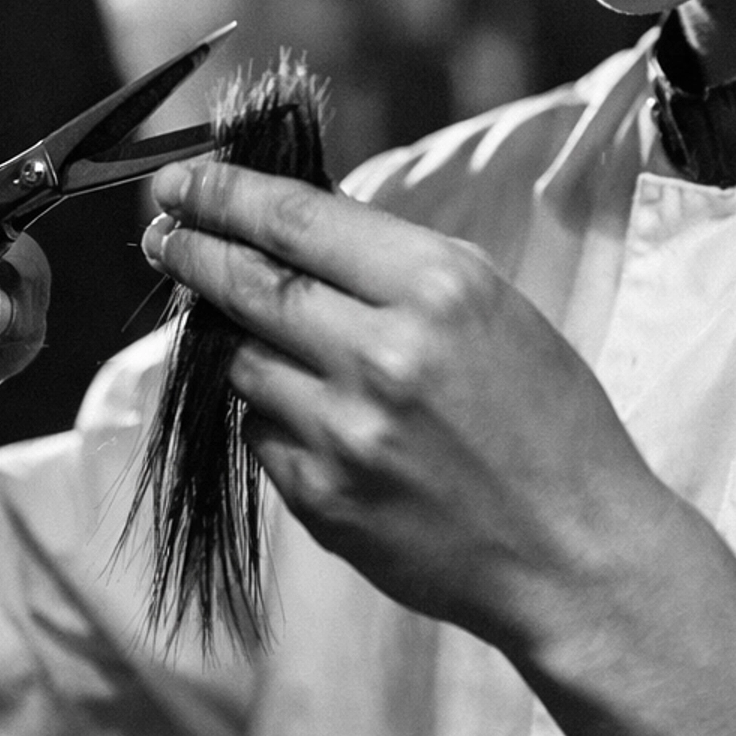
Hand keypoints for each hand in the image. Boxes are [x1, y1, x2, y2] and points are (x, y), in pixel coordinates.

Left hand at [145, 159, 667, 653]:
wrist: (575, 552)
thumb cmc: (547, 422)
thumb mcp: (494, 308)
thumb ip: (397, 267)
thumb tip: (298, 230)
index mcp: (439, 289)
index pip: (296, 221)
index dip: (224, 194)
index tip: (184, 183)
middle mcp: (385, 356)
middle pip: (247, 283)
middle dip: (192, 251)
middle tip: (161, 234)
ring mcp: (346, 433)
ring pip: (242, 363)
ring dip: (239, 343)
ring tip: (266, 339)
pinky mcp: (322, 499)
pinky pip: (262, 433)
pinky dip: (275, 416)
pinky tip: (319, 420)